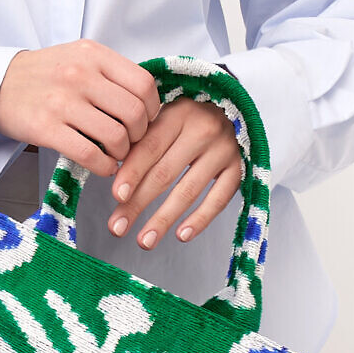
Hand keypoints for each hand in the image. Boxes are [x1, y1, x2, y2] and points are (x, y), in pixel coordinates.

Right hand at [0, 42, 160, 175]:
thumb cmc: (41, 74)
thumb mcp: (77, 57)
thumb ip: (110, 72)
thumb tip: (146, 102)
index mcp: (93, 54)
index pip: (143, 84)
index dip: (152, 108)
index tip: (145, 120)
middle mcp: (80, 74)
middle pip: (134, 113)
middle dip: (140, 135)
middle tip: (131, 141)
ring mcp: (62, 101)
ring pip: (116, 136)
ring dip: (122, 153)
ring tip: (115, 153)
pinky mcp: (45, 128)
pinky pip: (89, 155)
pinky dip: (104, 166)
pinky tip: (102, 165)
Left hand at [109, 99, 243, 248]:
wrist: (231, 111)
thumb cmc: (187, 120)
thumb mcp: (164, 118)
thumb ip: (141, 142)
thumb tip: (113, 177)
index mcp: (178, 114)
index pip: (150, 148)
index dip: (132, 173)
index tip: (116, 197)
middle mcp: (203, 129)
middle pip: (165, 173)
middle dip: (138, 204)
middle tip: (117, 228)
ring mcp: (224, 150)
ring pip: (189, 191)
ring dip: (164, 219)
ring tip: (144, 241)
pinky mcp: (239, 168)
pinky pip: (220, 199)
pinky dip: (201, 220)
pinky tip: (181, 236)